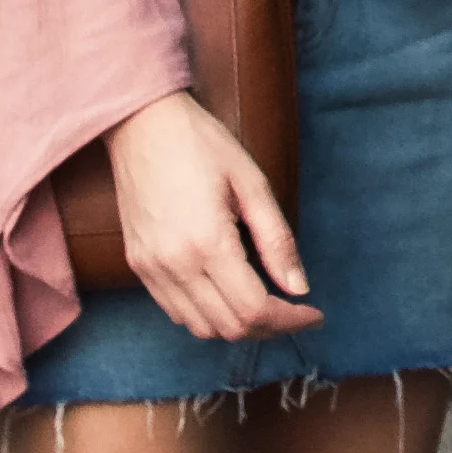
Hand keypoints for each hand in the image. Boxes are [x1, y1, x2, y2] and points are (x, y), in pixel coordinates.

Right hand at [101, 93, 323, 342]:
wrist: (141, 124)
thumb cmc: (200, 144)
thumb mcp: (252, 183)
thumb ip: (277, 240)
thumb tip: (299, 287)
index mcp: (207, 242)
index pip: (254, 309)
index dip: (290, 320)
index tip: (313, 314)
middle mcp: (174, 264)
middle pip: (229, 327)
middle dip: (269, 328)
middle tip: (294, 311)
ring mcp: (151, 268)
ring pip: (201, 328)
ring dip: (237, 326)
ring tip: (263, 306)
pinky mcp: (138, 265)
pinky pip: (175, 312)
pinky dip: (206, 316)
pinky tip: (226, 294)